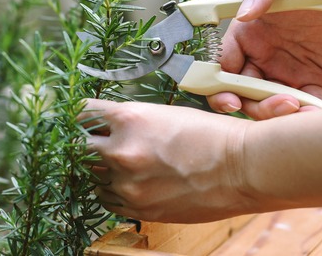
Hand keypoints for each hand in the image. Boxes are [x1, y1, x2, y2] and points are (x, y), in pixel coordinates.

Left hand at [82, 98, 254, 222]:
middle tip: (98, 142)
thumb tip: (107, 126)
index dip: (78, 115)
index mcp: (129, 118)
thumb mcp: (165, 114)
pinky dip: (112, 191)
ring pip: (92, 175)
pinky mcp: (137, 208)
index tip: (80, 118)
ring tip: (123, 163)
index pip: (80, 113)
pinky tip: (129, 182)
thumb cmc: (211, 135)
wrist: (242, 168)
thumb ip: (130, 121)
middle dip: (87, 143)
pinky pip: (106, 200)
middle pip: (79, 147)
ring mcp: (127, 183)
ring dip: (101, 169)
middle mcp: (121, 150)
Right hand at [207, 0, 321, 118]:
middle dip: (251, 105)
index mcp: (249, 31)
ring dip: (277, 113)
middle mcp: (262, 53)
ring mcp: (286, 70)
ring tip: (300, 107)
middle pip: (241, 91)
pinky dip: (305, 116)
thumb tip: (243, 15)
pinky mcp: (313, 82)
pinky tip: (317, 112)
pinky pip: (302, 106)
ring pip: (268, 103)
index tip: (232, 97)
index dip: (219, 84)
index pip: (223, 63)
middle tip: (277, 105)